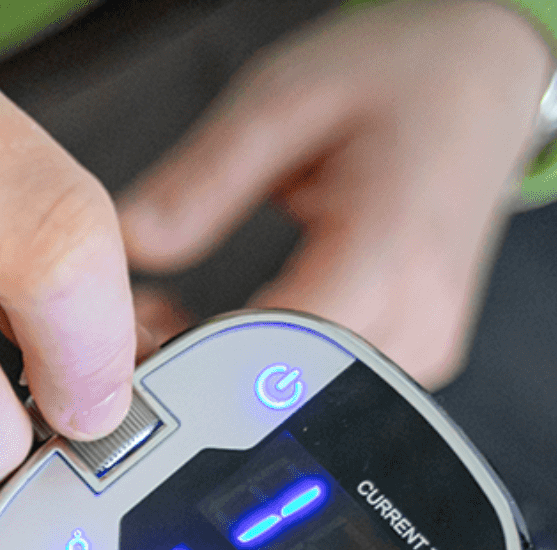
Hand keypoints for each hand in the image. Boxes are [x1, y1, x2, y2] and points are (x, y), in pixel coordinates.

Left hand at [119, 0, 556, 386]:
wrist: (483, 81)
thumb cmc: (403, 80)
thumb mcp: (282, 100)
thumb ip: (199, 181)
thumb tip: (127, 248)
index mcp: (388, 256)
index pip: (265, 360)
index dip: (183, 365)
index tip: (131, 338)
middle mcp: (413, 321)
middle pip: (274, 397)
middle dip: (189, 375)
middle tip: (145, 325)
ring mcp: (415, 352)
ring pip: (289, 408)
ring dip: (216, 381)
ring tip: (179, 321)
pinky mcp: (404, 363)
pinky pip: (312, 396)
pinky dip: (252, 377)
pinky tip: (220, 333)